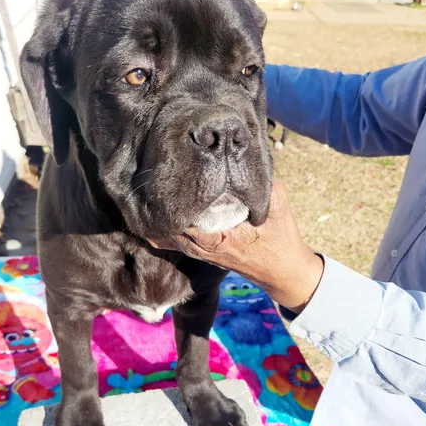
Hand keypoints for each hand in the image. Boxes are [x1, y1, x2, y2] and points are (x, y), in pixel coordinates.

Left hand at [149, 179, 323, 313]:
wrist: (283, 271)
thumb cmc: (281, 237)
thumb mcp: (277, 203)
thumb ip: (261, 180)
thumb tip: (244, 154)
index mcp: (217, 238)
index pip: (182, 220)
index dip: (169, 201)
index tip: (161, 177)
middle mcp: (202, 248)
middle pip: (167, 229)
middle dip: (157, 208)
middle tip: (144, 184)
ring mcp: (200, 252)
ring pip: (166, 237)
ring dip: (157, 218)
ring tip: (143, 195)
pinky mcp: (201, 253)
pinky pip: (173, 241)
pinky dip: (163, 229)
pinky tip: (153, 214)